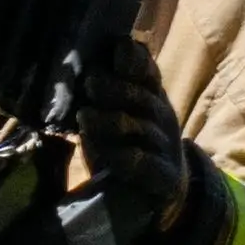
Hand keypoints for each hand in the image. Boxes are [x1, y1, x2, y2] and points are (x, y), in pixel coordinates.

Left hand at [66, 30, 215, 244]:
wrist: (155, 198)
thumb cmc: (126, 147)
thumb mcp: (114, 116)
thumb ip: (102, 92)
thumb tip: (79, 64)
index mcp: (151, 99)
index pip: (148, 73)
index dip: (136, 60)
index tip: (118, 46)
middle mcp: (162, 119)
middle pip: (142, 98)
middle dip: (116, 88)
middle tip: (90, 83)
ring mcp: (165, 148)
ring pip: (141, 130)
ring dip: (113, 122)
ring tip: (85, 118)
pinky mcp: (164, 179)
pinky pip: (146, 166)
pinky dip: (127, 159)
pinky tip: (109, 156)